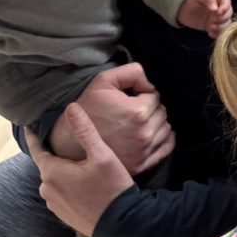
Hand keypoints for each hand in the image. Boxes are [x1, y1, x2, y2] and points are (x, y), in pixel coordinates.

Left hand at [26, 104, 134, 236]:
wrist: (123, 225)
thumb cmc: (112, 188)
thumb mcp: (101, 155)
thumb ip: (84, 130)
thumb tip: (71, 106)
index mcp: (52, 172)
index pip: (36, 149)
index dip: (33, 136)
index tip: (29, 126)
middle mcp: (47, 189)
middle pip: (47, 164)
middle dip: (55, 154)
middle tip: (67, 142)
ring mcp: (54, 204)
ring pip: (54, 179)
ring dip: (62, 171)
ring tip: (77, 163)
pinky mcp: (62, 215)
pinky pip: (60, 193)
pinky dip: (66, 185)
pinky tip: (81, 183)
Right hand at [50, 63, 173, 173]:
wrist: (71, 140)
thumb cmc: (88, 108)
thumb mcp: (104, 80)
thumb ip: (133, 72)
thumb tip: (149, 84)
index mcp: (137, 112)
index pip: (155, 96)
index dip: (143, 93)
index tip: (130, 97)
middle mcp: (144, 133)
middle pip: (162, 113)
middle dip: (150, 108)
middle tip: (132, 109)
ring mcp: (143, 151)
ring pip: (165, 129)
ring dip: (156, 122)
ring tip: (138, 121)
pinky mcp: (141, 164)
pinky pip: (165, 148)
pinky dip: (163, 139)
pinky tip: (152, 133)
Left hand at [177, 0, 232, 37]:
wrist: (183, 6)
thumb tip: (215, 8)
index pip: (227, 2)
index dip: (224, 8)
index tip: (217, 13)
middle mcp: (221, 7)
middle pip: (228, 14)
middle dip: (221, 19)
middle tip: (212, 20)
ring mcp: (218, 17)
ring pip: (226, 23)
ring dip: (220, 27)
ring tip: (210, 28)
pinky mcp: (214, 25)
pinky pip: (220, 31)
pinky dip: (217, 34)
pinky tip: (210, 33)